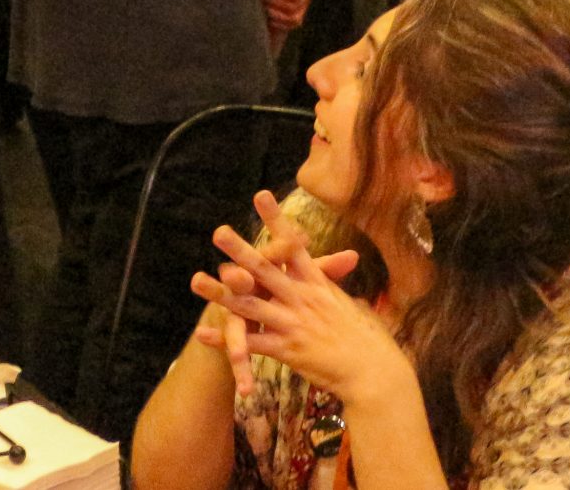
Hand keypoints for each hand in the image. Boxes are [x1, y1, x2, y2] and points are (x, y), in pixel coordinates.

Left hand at [194, 191, 412, 406]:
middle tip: (218, 231)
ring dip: (219, 293)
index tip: (260, 195)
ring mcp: (292, 324)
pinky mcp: (287, 350)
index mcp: (317, 284)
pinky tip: (202, 334)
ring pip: (249, 305)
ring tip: (195, 280)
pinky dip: (225, 340)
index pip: (294, 245)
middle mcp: (302, 298)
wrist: (375, 373)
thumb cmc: (369, 339)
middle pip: (266, 269)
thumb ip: (337, 283)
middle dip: (240, 250)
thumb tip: (345, 262)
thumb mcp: (350, 302)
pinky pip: (250, 343)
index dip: (275, 220)